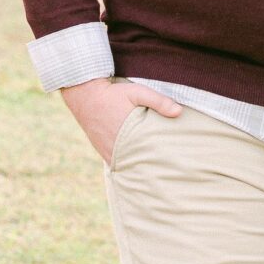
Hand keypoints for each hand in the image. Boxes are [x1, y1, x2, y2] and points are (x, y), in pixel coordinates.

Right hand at [63, 76, 182, 163]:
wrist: (84, 95)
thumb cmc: (113, 94)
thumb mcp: (137, 92)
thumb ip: (158, 101)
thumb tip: (179, 112)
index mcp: (128, 136)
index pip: (148, 156)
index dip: (160, 161)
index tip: (173, 164)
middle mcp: (117, 148)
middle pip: (138, 164)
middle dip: (151, 167)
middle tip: (167, 171)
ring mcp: (107, 152)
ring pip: (127, 165)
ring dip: (138, 166)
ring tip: (154, 171)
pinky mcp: (102, 151)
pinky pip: (117, 163)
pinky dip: (127, 164)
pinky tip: (137, 165)